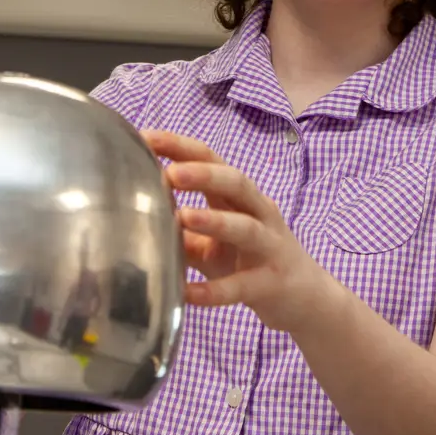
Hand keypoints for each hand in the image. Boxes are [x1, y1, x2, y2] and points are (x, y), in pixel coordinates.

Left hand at [144, 130, 328, 332]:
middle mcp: (258, 213)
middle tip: (170, 172)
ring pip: (246, 227)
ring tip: (184, 217)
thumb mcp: (210, 242)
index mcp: (238, 197)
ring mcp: (269, 247)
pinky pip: (242, 286)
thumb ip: (179, 227)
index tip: (146, 137)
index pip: (211, 160)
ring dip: (216, 221)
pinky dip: (215, 290)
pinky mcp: (271, 283)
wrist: (304, 297)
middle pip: (236, 183)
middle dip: (204, 174)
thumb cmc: (248, 260)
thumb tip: (131, 214)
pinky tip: (188, 293)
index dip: (181, 147)